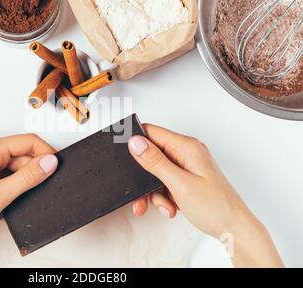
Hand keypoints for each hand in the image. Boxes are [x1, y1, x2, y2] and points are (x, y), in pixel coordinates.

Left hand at [0, 134, 57, 267]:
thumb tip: (50, 162)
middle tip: (35, 191)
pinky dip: (11, 188)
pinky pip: (6, 175)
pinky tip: (5, 202)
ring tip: (12, 200)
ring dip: (20, 182)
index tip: (57, 167)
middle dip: (32, 172)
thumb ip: (28, 177)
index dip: (46, 153)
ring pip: (15, 167)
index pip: (28, 141)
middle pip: (23, 154)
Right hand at [128, 124, 283, 267]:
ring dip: (155, 191)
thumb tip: (136, 142)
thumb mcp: (179, 184)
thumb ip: (155, 162)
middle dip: (145, 176)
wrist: (234, 229)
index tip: (128, 160)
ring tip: (164, 204)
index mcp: (188, 147)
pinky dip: (163, 196)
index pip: (152, 132)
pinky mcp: (187, 179)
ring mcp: (188, 166)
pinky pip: (165, 182)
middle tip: (144, 193)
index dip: (137, 144)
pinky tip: (170, 206)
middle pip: (152, 155)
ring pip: (156, 172)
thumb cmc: (217, 207)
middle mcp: (188, 153)